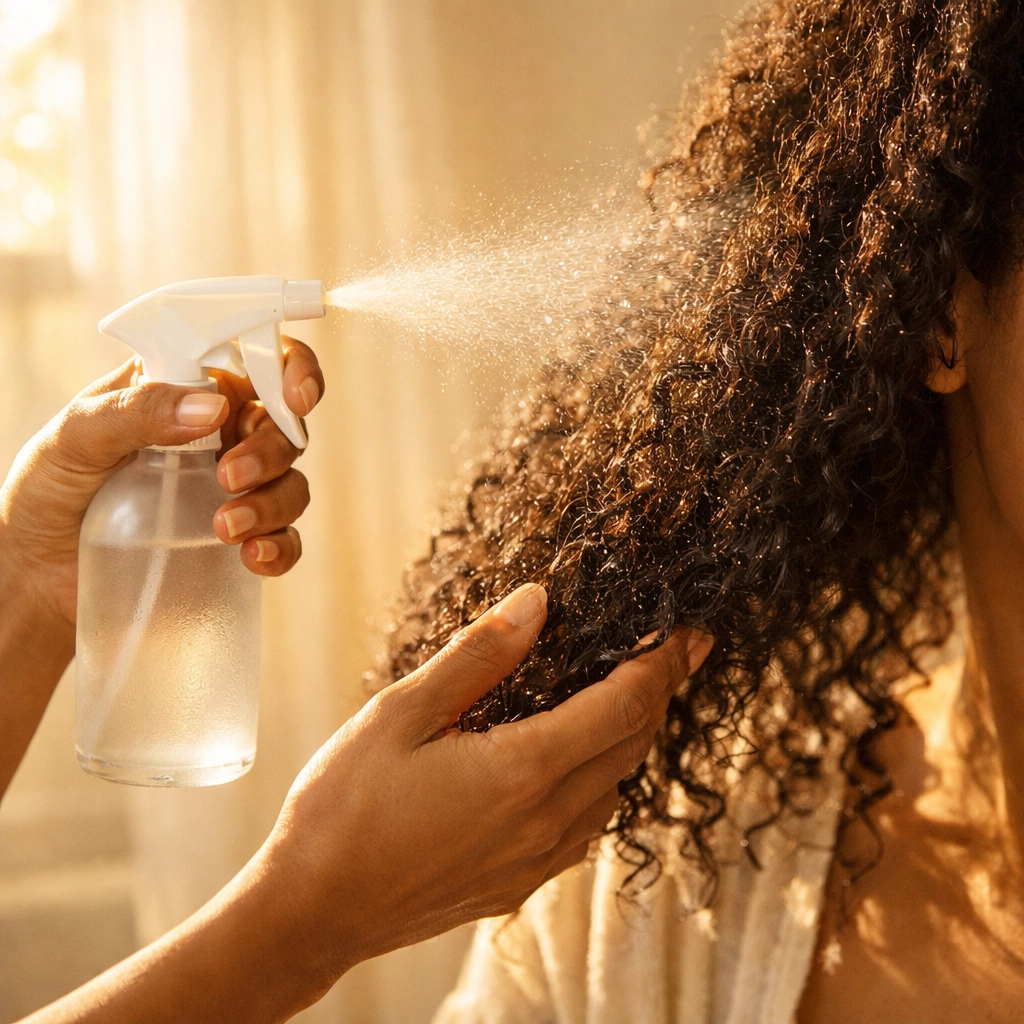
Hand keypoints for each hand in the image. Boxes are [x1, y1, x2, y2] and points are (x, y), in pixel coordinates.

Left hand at [0, 337, 323, 626]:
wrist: (35, 571)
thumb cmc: (49, 488)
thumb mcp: (76, 436)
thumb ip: (137, 411)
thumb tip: (212, 406)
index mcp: (189, 388)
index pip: (258, 358)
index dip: (292, 367)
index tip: (295, 395)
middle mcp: (220, 433)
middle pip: (285, 426)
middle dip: (272, 450)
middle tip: (229, 476)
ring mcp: (233, 488)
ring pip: (291, 483)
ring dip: (273, 503)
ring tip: (225, 528)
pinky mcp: (237, 538)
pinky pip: (284, 539)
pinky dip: (281, 546)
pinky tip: (254, 555)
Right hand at [251, 584, 712, 995]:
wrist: (310, 913)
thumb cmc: (344, 807)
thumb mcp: (401, 712)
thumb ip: (478, 655)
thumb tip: (538, 601)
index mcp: (522, 770)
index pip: (624, 705)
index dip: (663, 663)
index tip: (689, 631)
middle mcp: (546, 821)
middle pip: (633, 744)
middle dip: (661, 691)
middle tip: (676, 651)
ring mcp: (536, 860)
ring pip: (616, 787)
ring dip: (633, 736)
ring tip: (630, 694)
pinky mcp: (519, 884)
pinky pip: (588, 826)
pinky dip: (603, 780)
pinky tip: (580, 761)